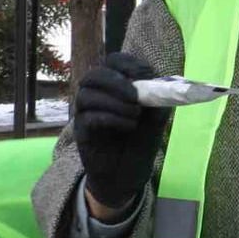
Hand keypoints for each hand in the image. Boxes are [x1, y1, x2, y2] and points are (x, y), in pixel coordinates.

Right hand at [74, 52, 169, 209]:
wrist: (128, 175)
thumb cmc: (140, 143)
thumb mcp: (156, 119)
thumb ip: (157, 99)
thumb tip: (155, 81)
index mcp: (116, 86)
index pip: (113, 61)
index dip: (126, 63)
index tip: (143, 74)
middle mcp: (98, 95)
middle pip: (94, 74)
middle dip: (116, 81)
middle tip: (135, 96)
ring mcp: (86, 112)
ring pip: (87, 93)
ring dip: (114, 102)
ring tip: (135, 115)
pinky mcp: (81, 131)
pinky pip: (87, 116)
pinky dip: (110, 118)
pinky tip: (127, 126)